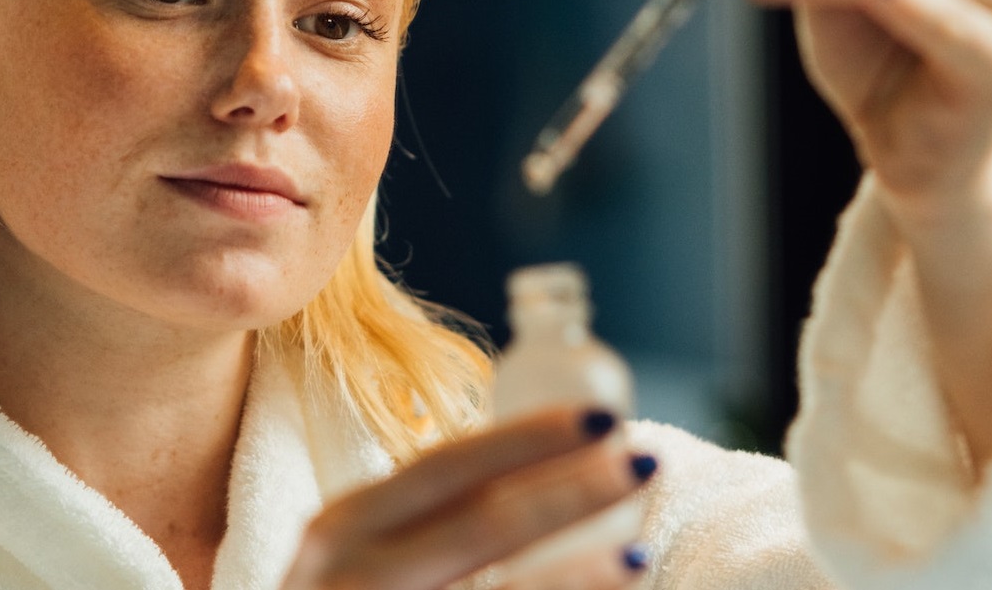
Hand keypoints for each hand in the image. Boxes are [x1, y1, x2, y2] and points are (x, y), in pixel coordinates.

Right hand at [279, 407, 654, 589]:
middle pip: (477, 523)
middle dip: (568, 489)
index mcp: (347, 525)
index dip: (531, 440)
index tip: (606, 418)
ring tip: (638, 551)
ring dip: (570, 579)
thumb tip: (548, 486)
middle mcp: (347, 568)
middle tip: (644, 459)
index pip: (451, 468)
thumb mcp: (364, 556)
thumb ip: (430, 523)